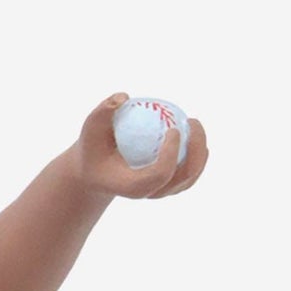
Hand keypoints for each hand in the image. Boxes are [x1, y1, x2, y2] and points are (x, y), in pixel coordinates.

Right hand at [73, 95, 209, 200]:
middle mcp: (151, 193)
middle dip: (195, 150)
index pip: (159, 175)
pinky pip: (191, 169)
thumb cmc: (94, 149)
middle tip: (192, 121)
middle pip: (183, 177)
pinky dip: (196, 151)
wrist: (96, 172)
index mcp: (133, 187)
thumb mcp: (91, 129)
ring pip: (191, 175)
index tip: (173, 128)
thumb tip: (124, 97)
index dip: (171, 154)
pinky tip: (193, 130)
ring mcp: (162, 191)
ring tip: (194, 124)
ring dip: (199, 150)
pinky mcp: (170, 185)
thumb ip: (103, 112)